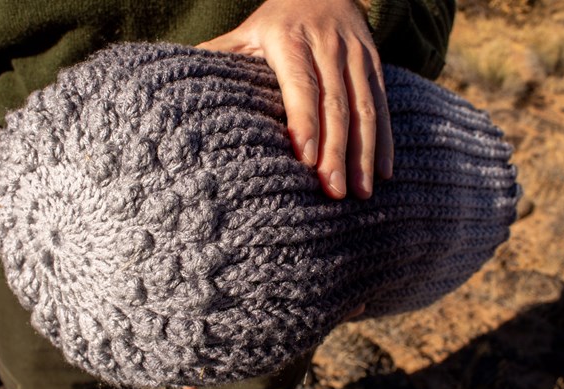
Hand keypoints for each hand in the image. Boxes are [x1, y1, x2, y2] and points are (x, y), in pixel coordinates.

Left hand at [197, 0, 392, 198]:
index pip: (301, 85)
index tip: (307, 160)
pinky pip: (383, 106)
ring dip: (364, 153)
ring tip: (361, 193)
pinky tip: (384, 172)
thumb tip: (179, 81)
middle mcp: (328, 47)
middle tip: (334, 192)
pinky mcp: (375, 66)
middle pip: (336, 104)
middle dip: (337, 151)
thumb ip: (220, 55)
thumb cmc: (278, 21)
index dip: (305, 122)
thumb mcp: (247, 30)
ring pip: (365, 108)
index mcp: (290, 40)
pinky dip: (385, 141)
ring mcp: (356, 57)